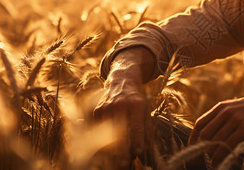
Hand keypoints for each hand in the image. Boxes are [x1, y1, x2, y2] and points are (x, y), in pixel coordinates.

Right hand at [93, 47, 155, 167]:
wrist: (122, 81)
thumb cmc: (136, 99)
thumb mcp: (146, 109)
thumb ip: (146, 128)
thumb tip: (146, 148)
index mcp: (136, 105)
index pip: (136, 125)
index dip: (137, 140)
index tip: (138, 152)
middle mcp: (120, 105)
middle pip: (120, 131)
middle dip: (122, 150)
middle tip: (124, 164)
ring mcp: (107, 107)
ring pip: (107, 133)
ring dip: (110, 150)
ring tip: (113, 163)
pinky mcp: (97, 110)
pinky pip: (98, 129)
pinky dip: (101, 141)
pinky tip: (104, 152)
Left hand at [188, 96, 243, 164]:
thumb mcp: (235, 108)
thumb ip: (222, 117)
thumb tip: (209, 133)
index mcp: (221, 107)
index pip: (200, 123)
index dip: (192, 138)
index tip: (190, 148)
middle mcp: (225, 112)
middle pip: (206, 135)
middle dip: (200, 150)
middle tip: (199, 160)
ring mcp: (235, 120)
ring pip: (216, 142)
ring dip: (211, 156)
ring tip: (212, 164)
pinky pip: (228, 146)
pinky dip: (221, 157)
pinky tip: (219, 163)